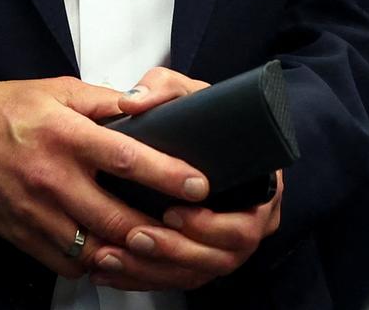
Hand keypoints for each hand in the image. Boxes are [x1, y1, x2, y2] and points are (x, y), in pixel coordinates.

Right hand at [0, 77, 210, 280]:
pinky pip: (69, 262)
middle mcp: (53, 178)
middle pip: (115, 215)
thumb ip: (106, 100)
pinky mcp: (26, 236)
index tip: (198, 183)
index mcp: (65, 135)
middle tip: (191, 229)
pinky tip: (117, 256)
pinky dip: (97, 264)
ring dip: (130, 253)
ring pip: (95, 248)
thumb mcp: (58, 90)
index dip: (167, 174)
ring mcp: (38, 212)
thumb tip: (148, 102)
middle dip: (159, 228)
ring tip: (161, 248)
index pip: (126, 158)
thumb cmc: (7, 112)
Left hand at [89, 68, 283, 291]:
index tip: (174, 213)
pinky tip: (108, 269)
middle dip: (177, 251)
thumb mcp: (187, 94)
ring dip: (152, 269)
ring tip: (112, 254)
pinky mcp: (200, 259)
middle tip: (137, 235)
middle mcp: (250, 222)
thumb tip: (133, 102)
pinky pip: (176, 279)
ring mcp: (226, 245)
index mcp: (260, 187)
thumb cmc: (202, 120)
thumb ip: (163, 89)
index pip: (249, 220)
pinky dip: (140, 277)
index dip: (213, 225)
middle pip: (224, 255)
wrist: (200, 138)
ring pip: (196, 273)